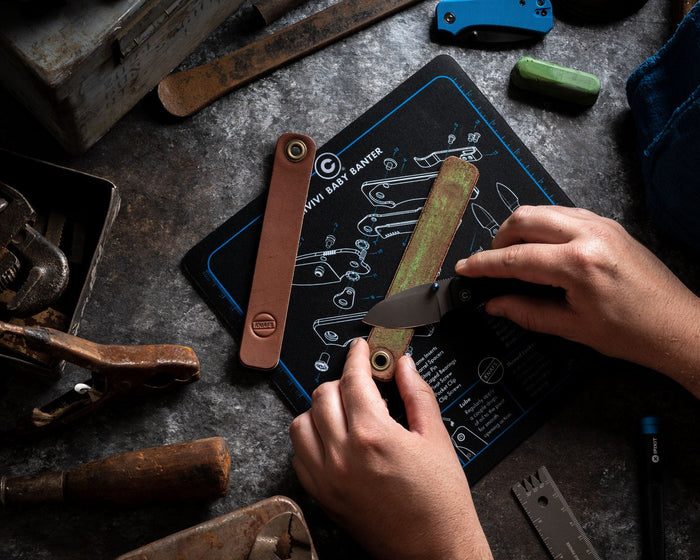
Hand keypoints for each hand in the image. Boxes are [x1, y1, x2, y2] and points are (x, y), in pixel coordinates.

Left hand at [289, 338, 492, 559]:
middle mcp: (343, 455)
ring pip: (301, 422)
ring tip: (345, 411)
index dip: (357, 356)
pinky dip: (310, 440)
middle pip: (323, 395)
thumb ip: (417, 395)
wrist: (433, 550)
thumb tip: (405, 367)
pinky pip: (298, 455)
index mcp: (373, 436)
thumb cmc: (440, 503)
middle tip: (362, 384)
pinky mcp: (321, 496)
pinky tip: (332, 439)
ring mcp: (327, 477)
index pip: (353, 379)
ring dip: (320, 409)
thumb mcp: (437, 439)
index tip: (361, 349)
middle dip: (342, 381)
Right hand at [455, 205, 699, 396]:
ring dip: (520, 229)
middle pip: (524, 220)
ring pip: (542, 210)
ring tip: (513, 256)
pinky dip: (543, 225)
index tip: (466, 269)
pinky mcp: (609, 224)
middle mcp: (590, 235)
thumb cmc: (634, 332)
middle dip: (498, 240)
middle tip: (490, 264)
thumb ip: (527, 312)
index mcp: (579, 264)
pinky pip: (564, 212)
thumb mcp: (573, 328)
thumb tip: (495, 304)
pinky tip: (541, 247)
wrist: (678, 326)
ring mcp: (601, 225)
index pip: (515, 258)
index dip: (484, 265)